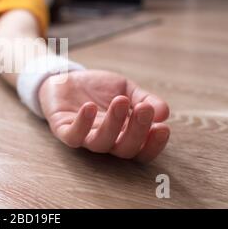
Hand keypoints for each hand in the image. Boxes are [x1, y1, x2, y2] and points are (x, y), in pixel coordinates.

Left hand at [38, 70, 169, 162]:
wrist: (65, 78)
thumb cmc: (98, 89)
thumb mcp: (126, 89)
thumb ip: (145, 99)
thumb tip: (163, 112)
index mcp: (124, 134)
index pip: (142, 149)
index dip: (153, 144)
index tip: (163, 128)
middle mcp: (106, 140)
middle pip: (124, 149)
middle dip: (137, 131)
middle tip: (144, 109)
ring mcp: (85, 137)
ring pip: (101, 143)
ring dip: (113, 125)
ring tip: (120, 101)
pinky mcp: (64, 130)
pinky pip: (73, 135)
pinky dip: (82, 124)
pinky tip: (90, 107)